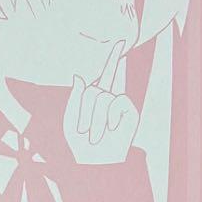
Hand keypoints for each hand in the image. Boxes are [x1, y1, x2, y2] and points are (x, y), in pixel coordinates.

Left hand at [63, 40, 138, 164]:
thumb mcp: (71, 119)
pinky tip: (111, 129)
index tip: (120, 40)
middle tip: (84, 131)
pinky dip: (109, 118)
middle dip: (84, 112)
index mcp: (95, 96)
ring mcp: (120, 103)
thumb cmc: (81, 141)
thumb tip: (80, 76)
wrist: (96, 161)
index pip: (104, 72)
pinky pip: (116, 102)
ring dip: (94, 119)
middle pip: (93, 89)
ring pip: (101, 97)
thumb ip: (75, 97)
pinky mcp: (130, 111)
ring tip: (95, 135)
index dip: (112, 56)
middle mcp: (109, 96)